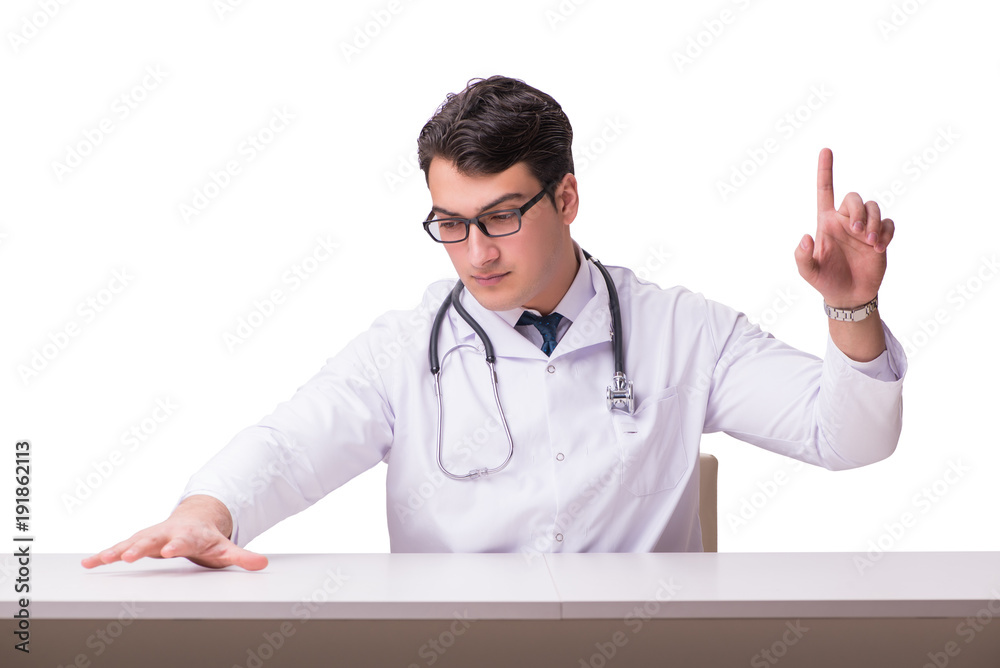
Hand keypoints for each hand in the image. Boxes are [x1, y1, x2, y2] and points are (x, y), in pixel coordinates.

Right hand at [80, 495, 266, 570]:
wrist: (194, 519)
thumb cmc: (207, 538)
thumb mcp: (224, 548)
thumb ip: (241, 556)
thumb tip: (262, 563)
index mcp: (189, 534)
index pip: (183, 540)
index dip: (177, 544)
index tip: (170, 550)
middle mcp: (167, 533)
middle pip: (153, 539)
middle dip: (141, 546)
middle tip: (130, 555)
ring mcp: (151, 536)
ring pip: (132, 542)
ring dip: (117, 551)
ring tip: (101, 560)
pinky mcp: (139, 542)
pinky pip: (119, 548)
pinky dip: (104, 555)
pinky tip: (88, 563)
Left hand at [794, 148, 894, 307]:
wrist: (848, 296)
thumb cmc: (826, 280)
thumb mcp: (808, 272)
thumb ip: (802, 256)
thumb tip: (805, 237)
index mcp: (826, 222)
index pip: (825, 191)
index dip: (825, 171)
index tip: (826, 150)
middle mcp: (845, 221)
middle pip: (854, 197)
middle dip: (859, 211)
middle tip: (858, 233)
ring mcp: (864, 228)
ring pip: (874, 207)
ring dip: (874, 223)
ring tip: (870, 243)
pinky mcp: (881, 237)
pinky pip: (889, 223)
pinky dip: (887, 233)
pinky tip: (879, 248)